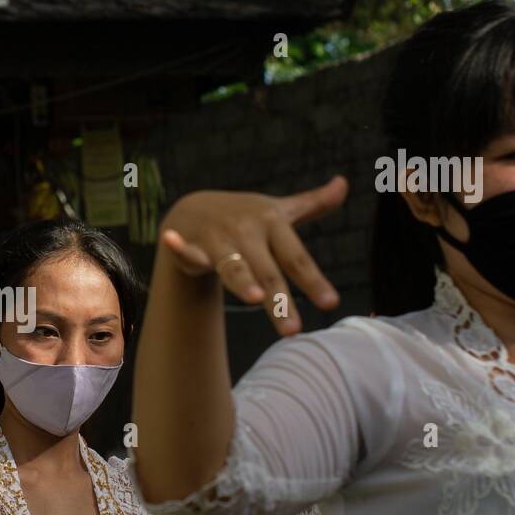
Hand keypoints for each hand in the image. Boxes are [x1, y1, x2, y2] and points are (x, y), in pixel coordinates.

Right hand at [158, 176, 347, 335]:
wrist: (195, 206)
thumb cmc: (244, 216)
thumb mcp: (278, 209)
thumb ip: (312, 204)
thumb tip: (344, 183)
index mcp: (272, 223)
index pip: (296, 258)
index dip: (313, 281)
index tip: (331, 304)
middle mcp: (247, 231)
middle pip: (267, 272)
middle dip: (279, 301)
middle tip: (293, 331)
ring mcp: (218, 236)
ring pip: (232, 266)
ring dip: (241, 279)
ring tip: (253, 297)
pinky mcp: (190, 243)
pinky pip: (186, 248)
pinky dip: (179, 246)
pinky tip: (171, 241)